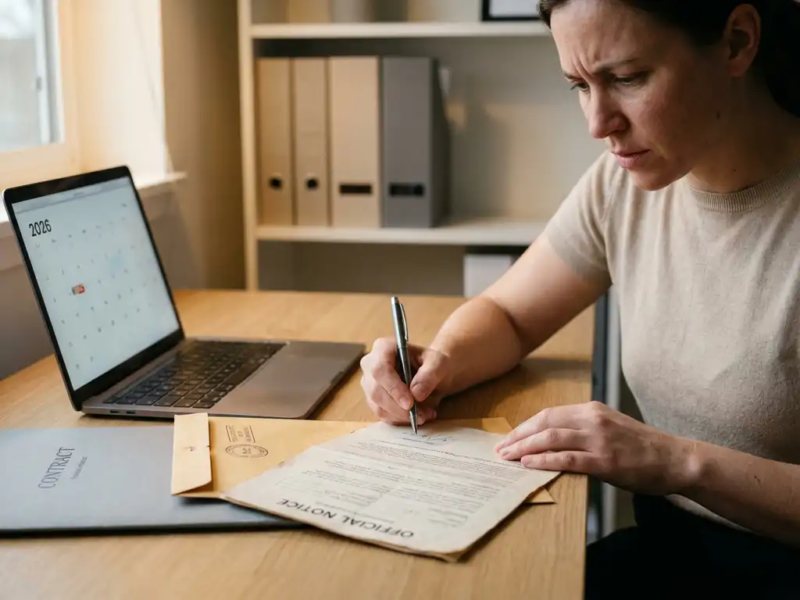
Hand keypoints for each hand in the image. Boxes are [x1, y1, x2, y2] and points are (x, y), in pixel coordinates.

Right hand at [360, 337, 451, 425]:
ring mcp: (369, 384)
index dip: (393, 388)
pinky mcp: (373, 400)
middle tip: (421, 415)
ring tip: (425, 415)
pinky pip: (382, 415)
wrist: (432, 374)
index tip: (410, 403)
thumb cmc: (433, 363)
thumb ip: (429, 375)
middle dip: (398, 407)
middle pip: (375, 390)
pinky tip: (417, 416)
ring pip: (378, 406)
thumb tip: (416, 394)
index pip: (380, 369)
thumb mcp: (439, 364)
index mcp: (383, 347)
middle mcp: (370, 365)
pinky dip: (400, 419)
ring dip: (401, 416)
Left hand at [495, 401, 694, 495]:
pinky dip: (544, 460)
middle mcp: (593, 420)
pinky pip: (567, 459)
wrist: (676, 459)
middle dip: (519, 436)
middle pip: (545, 423)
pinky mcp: (605, 461)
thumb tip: (552, 440)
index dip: (526, 426)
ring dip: (525, 448)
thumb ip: (584, 429)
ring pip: (551, 438)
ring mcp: (599, 440)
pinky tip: (529, 465)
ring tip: (507, 457)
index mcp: (592, 410)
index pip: (549, 414)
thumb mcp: (611, 427)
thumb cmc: (643, 447)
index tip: (510, 437)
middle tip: (500, 449)